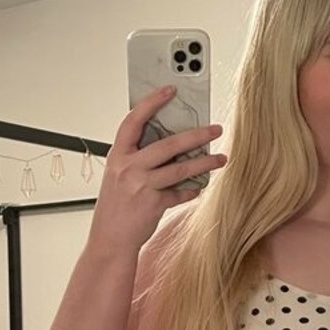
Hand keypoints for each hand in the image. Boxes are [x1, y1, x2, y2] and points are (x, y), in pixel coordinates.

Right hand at [88, 85, 225, 253]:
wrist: (109, 239)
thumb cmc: (115, 206)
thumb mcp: (119, 175)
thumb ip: (138, 158)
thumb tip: (170, 144)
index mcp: (118, 155)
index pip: (134, 121)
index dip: (152, 102)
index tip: (170, 89)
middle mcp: (128, 168)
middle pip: (168, 144)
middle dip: (196, 134)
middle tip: (215, 128)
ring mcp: (141, 186)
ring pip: (180, 169)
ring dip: (205, 162)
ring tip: (221, 158)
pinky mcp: (154, 205)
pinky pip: (180, 193)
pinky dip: (191, 190)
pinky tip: (199, 187)